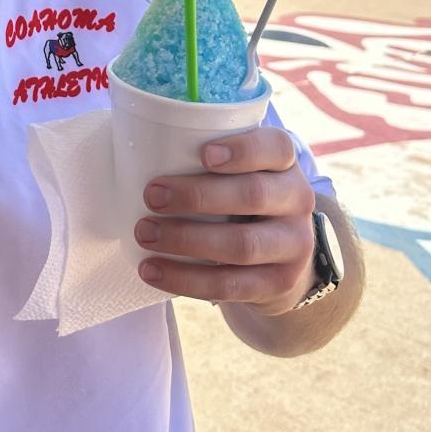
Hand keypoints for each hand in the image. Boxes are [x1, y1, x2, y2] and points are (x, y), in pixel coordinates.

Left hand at [134, 125, 316, 315]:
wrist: (282, 260)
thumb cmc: (238, 201)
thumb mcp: (237, 174)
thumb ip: (203, 158)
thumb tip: (133, 146)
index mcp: (284, 164)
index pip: (275, 148)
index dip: (242, 150)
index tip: (202, 154)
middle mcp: (297, 201)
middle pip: (253, 195)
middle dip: (197, 196)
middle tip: (151, 196)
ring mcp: (293, 246)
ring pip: (241, 245)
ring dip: (186, 240)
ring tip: (144, 234)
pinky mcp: (278, 284)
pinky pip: (230, 285)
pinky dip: (186, 279)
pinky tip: (152, 270)